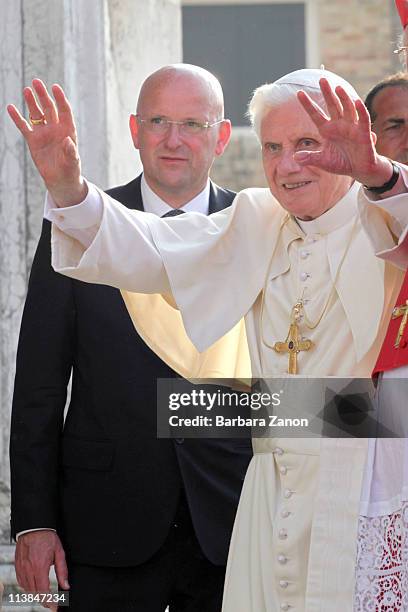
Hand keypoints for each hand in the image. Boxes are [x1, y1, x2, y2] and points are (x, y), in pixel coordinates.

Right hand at [7, 79, 87, 206]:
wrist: (60, 180)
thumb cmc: (70, 170)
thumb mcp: (73, 162)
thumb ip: (71, 152)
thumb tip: (68, 142)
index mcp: (67, 130)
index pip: (64, 111)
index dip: (60, 99)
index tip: (55, 87)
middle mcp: (55, 128)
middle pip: (49, 108)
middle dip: (43, 95)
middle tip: (36, 82)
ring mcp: (43, 133)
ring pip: (37, 114)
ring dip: (32, 102)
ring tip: (27, 90)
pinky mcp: (33, 140)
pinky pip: (24, 126)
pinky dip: (17, 117)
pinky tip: (11, 107)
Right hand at [15, 530, 68, 609]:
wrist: (34, 527)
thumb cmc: (47, 538)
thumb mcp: (59, 553)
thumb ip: (62, 571)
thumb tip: (66, 586)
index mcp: (40, 567)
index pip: (43, 591)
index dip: (49, 602)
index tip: (54, 607)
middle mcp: (29, 570)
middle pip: (35, 593)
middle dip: (43, 600)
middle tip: (51, 603)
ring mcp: (22, 568)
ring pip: (27, 589)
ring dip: (36, 594)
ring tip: (44, 594)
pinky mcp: (17, 566)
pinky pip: (21, 582)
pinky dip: (27, 587)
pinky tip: (34, 585)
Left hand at [295, 78, 392, 186]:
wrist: (358, 170)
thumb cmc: (341, 163)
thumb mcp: (322, 161)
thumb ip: (310, 158)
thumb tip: (295, 157)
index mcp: (327, 130)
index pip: (315, 114)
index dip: (308, 104)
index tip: (299, 93)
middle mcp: (339, 125)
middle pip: (332, 105)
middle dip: (327, 93)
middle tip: (322, 79)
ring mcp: (352, 127)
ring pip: (347, 109)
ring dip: (344, 98)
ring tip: (338, 87)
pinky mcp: (364, 133)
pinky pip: (363, 119)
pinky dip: (360, 110)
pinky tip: (356, 101)